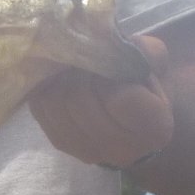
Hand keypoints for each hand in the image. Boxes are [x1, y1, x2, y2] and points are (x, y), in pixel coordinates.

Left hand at [27, 34, 174, 170]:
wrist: (129, 118)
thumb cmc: (142, 86)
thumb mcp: (151, 64)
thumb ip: (143, 51)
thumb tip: (110, 42)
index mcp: (154, 128)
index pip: (120, 98)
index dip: (110, 73)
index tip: (109, 62)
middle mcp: (121, 149)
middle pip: (82, 100)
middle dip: (80, 72)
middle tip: (86, 59)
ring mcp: (88, 151)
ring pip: (57, 103)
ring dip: (61, 78)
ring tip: (72, 69)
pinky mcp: (61, 143)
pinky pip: (40, 109)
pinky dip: (45, 88)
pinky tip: (58, 80)